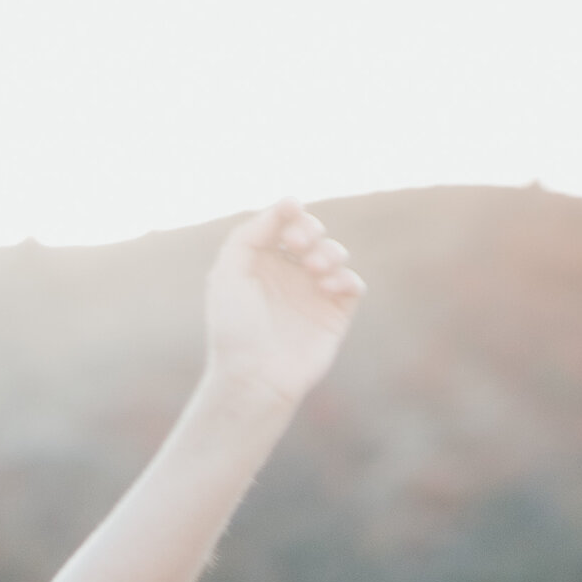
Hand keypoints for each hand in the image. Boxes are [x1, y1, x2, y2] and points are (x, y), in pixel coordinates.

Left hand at [203, 199, 363, 409]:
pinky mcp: (334, 315)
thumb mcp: (228, 271)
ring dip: (328, 252)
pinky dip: (345, 278)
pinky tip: (327, 286)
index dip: (289, 213)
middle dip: (309, 229)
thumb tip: (289, 204)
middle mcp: (288, 275)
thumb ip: (251, 232)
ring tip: (314, 267)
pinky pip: (353, 284)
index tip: (291, 209)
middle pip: (311, 234)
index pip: (282, 225)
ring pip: (335, 254)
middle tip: (299, 243)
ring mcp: (313, 294)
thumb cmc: (234, 327)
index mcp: (261, 263)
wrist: (252, 377)